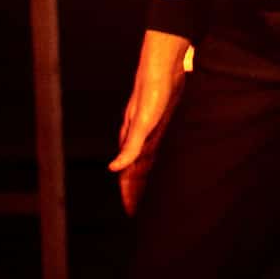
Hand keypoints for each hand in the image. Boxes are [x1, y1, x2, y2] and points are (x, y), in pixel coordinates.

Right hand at [109, 30, 193, 214]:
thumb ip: (131, 146)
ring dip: (146, 179)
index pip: (127, 173)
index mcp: (132, 140)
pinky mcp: (162, 122)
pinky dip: (158, 162)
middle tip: (139, 212)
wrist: (163, 66)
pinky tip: (165, 166)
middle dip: (136, 191)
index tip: (131, 212)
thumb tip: (114, 169)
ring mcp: (150, 130)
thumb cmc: (152, 92)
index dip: (129, 192)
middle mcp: (139, 138)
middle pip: (136, 171)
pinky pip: (158, 149)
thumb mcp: (142, 121)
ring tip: (151, 196)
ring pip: (147, 162)